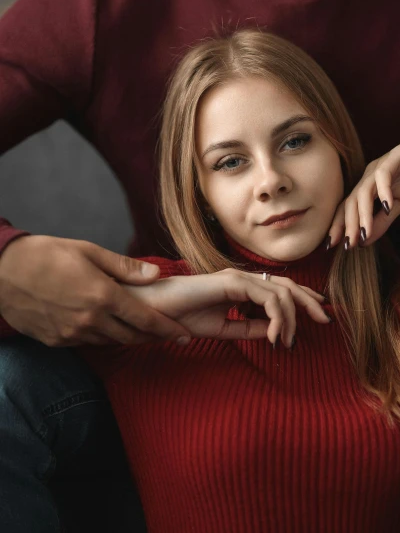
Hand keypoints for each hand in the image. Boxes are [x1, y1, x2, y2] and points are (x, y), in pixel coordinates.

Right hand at [0, 235, 190, 346]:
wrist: (1, 273)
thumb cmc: (47, 254)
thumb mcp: (89, 252)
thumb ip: (125, 268)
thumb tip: (157, 275)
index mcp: (102, 296)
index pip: (145, 320)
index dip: (168, 330)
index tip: (184, 334)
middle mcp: (89, 320)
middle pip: (132, 337)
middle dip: (153, 337)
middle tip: (170, 335)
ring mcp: (71, 334)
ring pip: (110, 342)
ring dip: (129, 338)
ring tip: (142, 331)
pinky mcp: (56, 341)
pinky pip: (88, 343)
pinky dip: (103, 337)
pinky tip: (108, 328)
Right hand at [128, 268, 329, 348]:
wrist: (156, 310)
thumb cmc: (182, 316)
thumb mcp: (224, 328)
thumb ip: (248, 328)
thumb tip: (275, 334)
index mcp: (242, 287)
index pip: (280, 289)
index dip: (302, 300)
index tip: (318, 317)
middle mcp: (243, 278)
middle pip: (287, 285)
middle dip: (310, 302)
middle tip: (326, 321)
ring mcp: (238, 277)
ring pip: (280, 292)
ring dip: (291, 318)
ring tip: (287, 342)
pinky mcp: (231, 281)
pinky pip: (266, 297)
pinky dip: (277, 317)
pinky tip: (276, 337)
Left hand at [328, 117, 399, 247]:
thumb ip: (383, 221)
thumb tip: (364, 241)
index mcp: (368, 186)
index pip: (347, 208)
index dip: (338, 226)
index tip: (332, 247)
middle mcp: (369, 176)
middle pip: (351, 201)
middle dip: (347, 224)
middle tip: (347, 245)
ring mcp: (381, 166)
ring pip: (364, 191)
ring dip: (363, 214)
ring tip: (364, 233)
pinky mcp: (395, 157)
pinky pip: (384, 175)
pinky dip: (384, 191)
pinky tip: (387, 207)